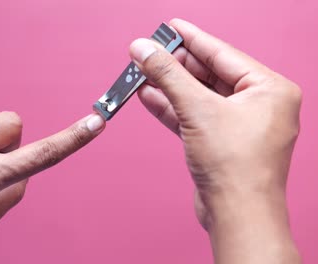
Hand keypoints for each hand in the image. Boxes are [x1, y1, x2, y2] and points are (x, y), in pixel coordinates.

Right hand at [130, 19, 300, 262]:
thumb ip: (168, 75)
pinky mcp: (221, 142)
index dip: (192, 38)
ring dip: (169, 86)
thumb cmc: (236, 167)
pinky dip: (172, 108)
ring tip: (141, 72)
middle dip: (175, 65)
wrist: (236, 215)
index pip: (222, 53)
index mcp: (269, 89)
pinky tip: (149, 96)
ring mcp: (239, 125)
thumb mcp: (198, 109)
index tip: (170, 27)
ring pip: (198, 96)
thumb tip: (144, 49)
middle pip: (208, 74)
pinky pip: (194, 116)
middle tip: (148, 52)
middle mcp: (258, 104)